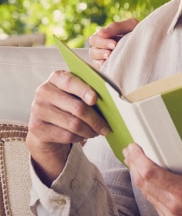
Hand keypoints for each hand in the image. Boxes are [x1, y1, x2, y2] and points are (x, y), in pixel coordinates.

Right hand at [27, 70, 110, 184]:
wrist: (46, 124)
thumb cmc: (68, 104)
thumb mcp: (76, 93)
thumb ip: (89, 89)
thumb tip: (111, 98)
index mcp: (56, 78)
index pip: (70, 81)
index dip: (84, 90)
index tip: (95, 99)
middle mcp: (43, 92)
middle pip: (77, 107)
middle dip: (96, 120)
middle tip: (107, 127)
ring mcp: (38, 110)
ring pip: (73, 124)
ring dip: (90, 130)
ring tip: (97, 132)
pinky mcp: (36, 128)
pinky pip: (66, 135)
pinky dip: (79, 137)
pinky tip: (84, 136)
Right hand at [88, 18, 138, 68]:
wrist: (150, 43)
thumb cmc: (138, 32)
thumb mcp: (130, 25)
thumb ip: (116, 27)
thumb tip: (100, 32)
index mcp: (104, 37)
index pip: (94, 40)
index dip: (102, 42)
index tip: (114, 44)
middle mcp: (101, 48)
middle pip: (92, 50)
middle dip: (102, 50)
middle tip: (114, 49)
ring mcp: (104, 58)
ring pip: (94, 60)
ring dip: (101, 58)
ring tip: (111, 56)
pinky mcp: (108, 67)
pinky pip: (101, 69)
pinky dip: (104, 67)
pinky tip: (110, 65)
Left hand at [124, 129, 181, 215]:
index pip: (151, 175)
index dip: (138, 160)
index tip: (133, 147)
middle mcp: (174, 208)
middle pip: (143, 184)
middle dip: (134, 165)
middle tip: (129, 151)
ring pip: (147, 195)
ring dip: (139, 178)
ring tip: (135, 162)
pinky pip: (155, 204)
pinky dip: (149, 190)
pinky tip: (149, 181)